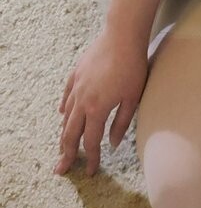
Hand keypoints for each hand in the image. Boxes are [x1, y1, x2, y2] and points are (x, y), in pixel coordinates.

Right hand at [54, 28, 148, 176]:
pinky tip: (62, 115)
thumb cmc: (133, 66)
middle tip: (61, 169)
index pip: (90, 141)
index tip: (91, 172)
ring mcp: (77, 86)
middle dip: (66, 153)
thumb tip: (113, 144)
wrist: (122, 36)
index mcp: (97, 109)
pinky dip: (64, 109)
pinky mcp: (76, 74)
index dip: (90, 158)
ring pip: (66, 116)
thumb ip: (122, 123)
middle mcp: (82, 100)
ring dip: (64, 133)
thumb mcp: (132, 98)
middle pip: (71, 133)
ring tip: (62, 146)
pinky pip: (66, 96)